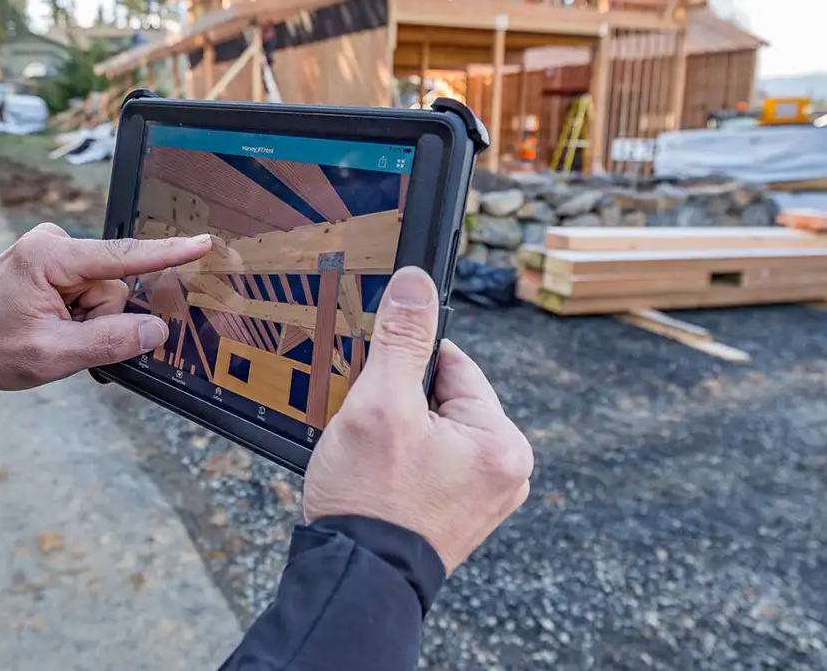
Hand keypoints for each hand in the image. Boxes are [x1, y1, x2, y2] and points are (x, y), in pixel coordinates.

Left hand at [0, 223, 212, 389]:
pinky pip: (87, 293)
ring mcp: (51, 254)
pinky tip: (47, 326)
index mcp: (50, 258)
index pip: (122, 256)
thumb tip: (155, 329)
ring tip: (46, 334)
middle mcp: (52, 245)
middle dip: (98, 320)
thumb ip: (109, 342)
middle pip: (113, 286)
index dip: (167, 253)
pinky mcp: (51, 266)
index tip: (202, 242)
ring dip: (84, 321)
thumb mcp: (51, 355)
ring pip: (103, 293)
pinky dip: (76, 316)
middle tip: (59, 339)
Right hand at [303, 266, 532, 573]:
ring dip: (400, 433)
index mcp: (502, 441)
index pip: (454, 365)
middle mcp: (507, 471)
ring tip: (374, 462)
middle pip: (444, 398)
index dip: (405, 368)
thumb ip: (401, 339)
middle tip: (373, 435)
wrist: (354, 580)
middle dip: (402, 406)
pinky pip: (433, 463)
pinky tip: (381, 479)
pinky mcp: (461, 514)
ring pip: (434, 430)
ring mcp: (486, 497)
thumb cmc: (368, 502)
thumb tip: (416, 282)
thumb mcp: (380, 406)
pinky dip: (404, 462)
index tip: (378, 389)